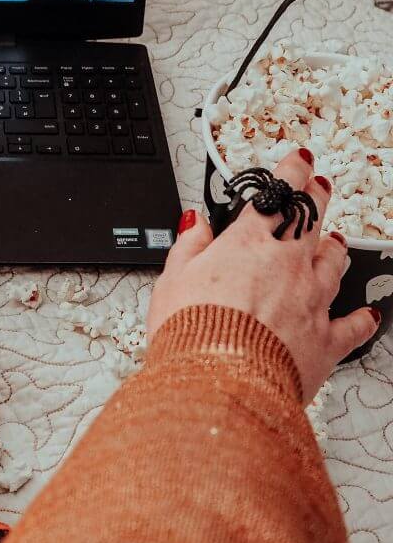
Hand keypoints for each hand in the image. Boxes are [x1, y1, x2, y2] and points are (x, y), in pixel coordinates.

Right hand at [146, 148, 379, 402]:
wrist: (220, 381)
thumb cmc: (192, 331)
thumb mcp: (173, 278)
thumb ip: (189, 245)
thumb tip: (194, 221)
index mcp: (249, 244)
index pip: (278, 196)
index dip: (292, 172)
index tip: (298, 161)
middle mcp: (289, 266)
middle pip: (313, 222)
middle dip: (318, 199)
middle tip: (322, 186)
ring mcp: (312, 303)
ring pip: (334, 266)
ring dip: (335, 250)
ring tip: (337, 242)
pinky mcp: (324, 342)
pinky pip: (353, 326)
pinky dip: (362, 318)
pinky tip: (369, 315)